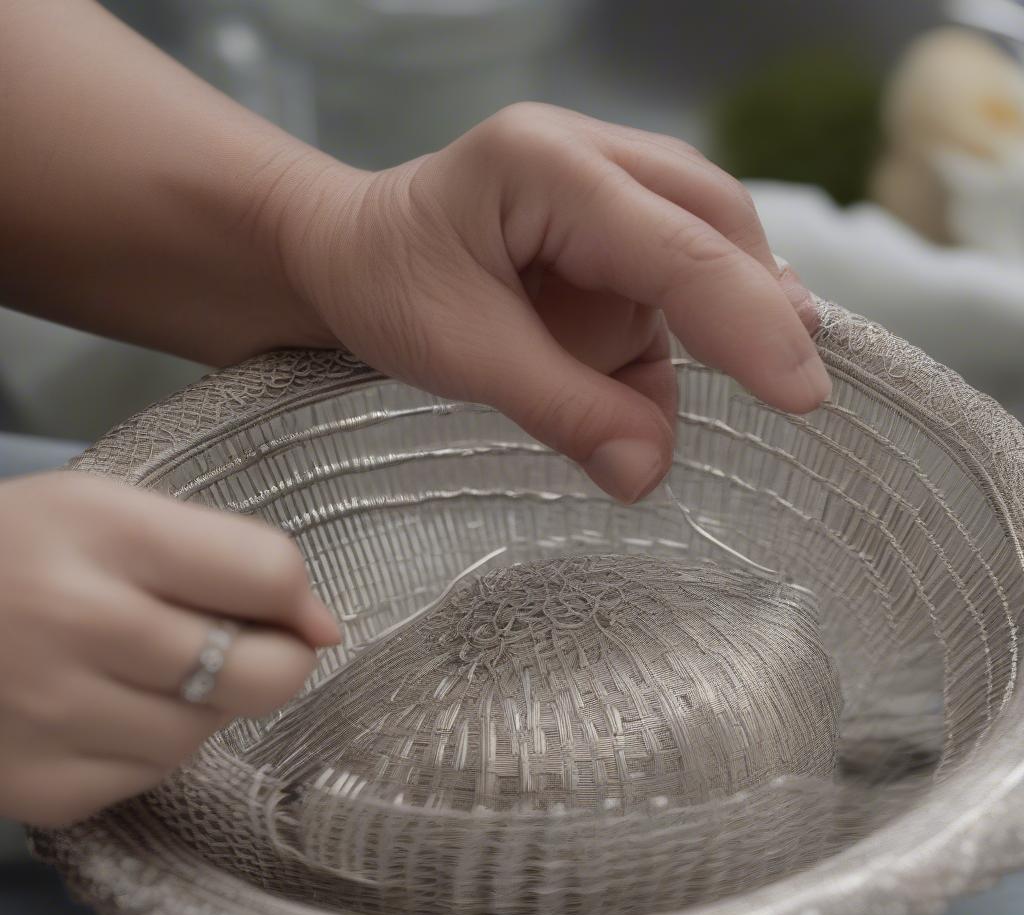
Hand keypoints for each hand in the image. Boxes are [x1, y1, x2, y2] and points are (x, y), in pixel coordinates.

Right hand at [0, 472, 339, 827]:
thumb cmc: (17, 553)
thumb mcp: (111, 513)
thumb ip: (225, 555)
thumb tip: (323, 628)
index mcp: (105, 531)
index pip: (266, 573)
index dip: (294, 597)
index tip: (287, 608)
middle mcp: (77, 622)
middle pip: (261, 674)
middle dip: (276, 663)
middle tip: (244, 648)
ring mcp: (49, 715)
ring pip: (205, 732)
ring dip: (203, 705)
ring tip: (147, 671)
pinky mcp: (33, 787)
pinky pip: (147, 778)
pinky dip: (146, 748)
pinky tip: (102, 710)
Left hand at [279, 103, 826, 504]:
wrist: (343, 255)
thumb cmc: (384, 283)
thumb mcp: (461, 354)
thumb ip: (564, 410)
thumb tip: (650, 474)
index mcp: (548, 164)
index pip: (676, 244)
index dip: (748, 322)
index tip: (801, 396)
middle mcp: (591, 160)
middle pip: (713, 223)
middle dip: (755, 309)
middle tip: (796, 393)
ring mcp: (603, 193)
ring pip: (702, 249)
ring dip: (719, 325)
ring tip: (729, 383)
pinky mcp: (605, 236)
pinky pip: (667, 286)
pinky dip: (677, 342)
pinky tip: (657, 385)